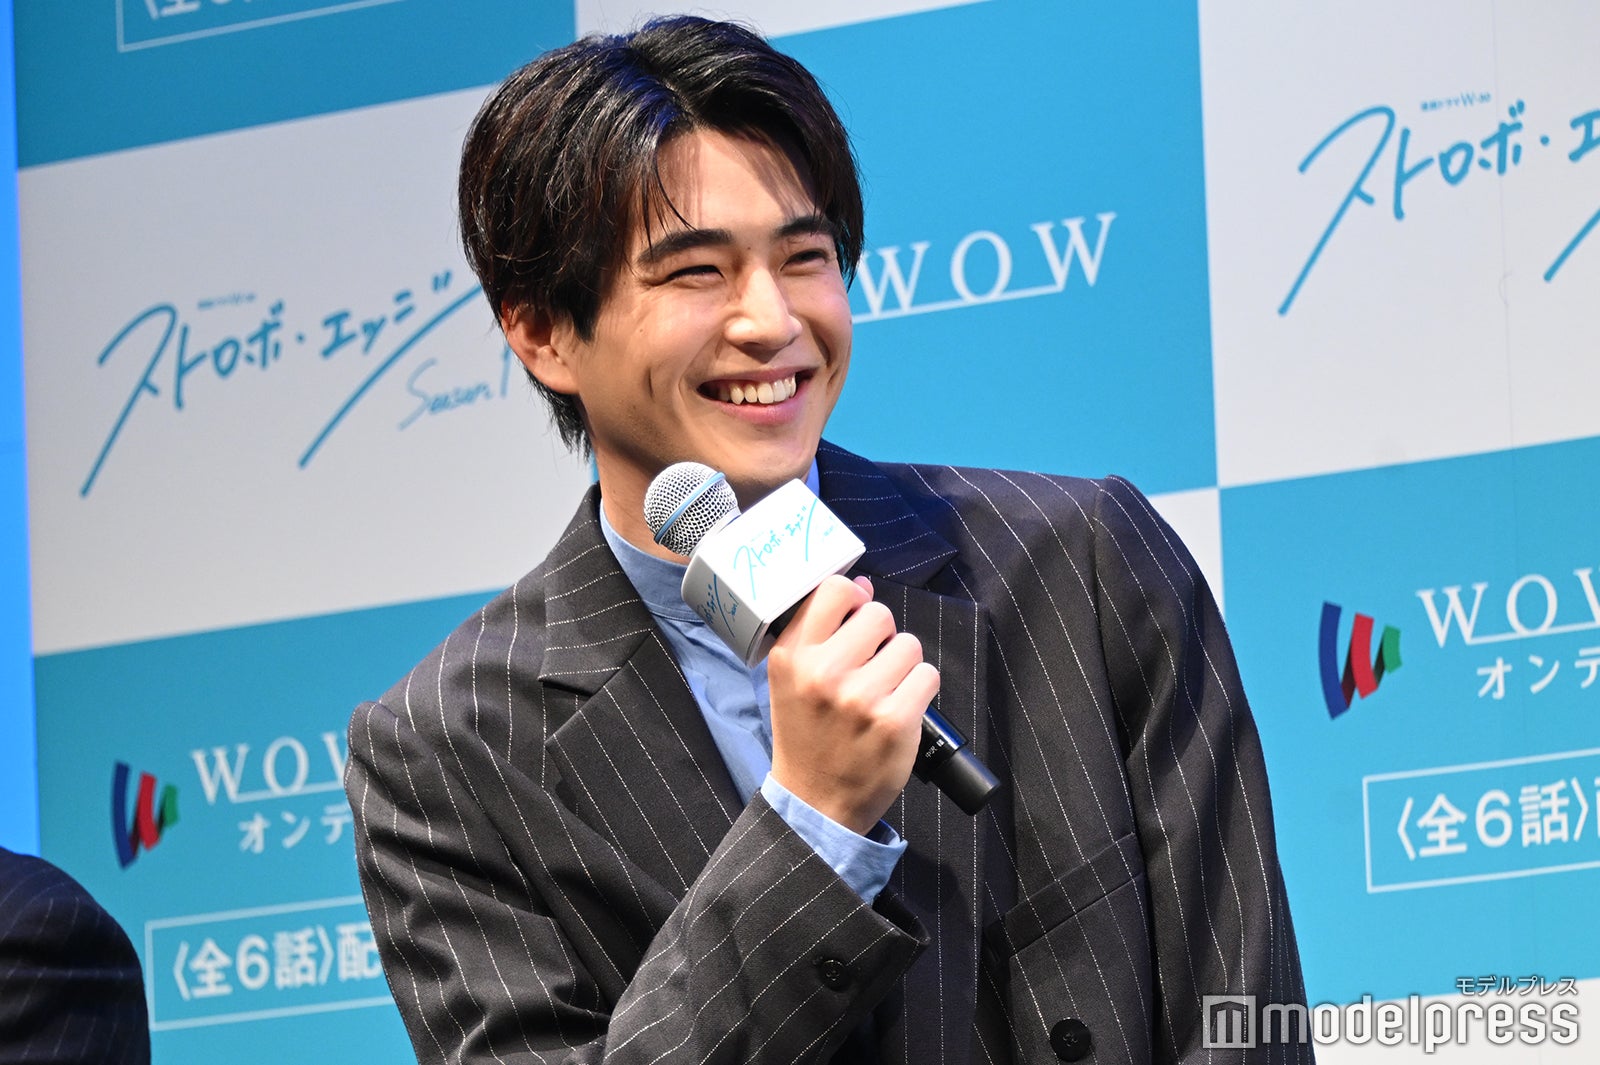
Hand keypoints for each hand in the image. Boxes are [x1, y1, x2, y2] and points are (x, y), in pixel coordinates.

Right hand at [767, 575, 939, 834]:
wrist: (815, 801)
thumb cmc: (806, 734)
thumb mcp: (792, 679)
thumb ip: (822, 631)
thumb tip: (862, 586)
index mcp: (792, 655)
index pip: (835, 589)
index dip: (854, 600)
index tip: (855, 621)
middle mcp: (823, 672)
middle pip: (879, 613)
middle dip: (882, 636)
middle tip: (871, 665)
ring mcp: (860, 696)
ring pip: (909, 645)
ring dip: (904, 665)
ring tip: (884, 690)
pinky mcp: (894, 720)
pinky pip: (927, 675)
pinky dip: (920, 689)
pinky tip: (900, 707)